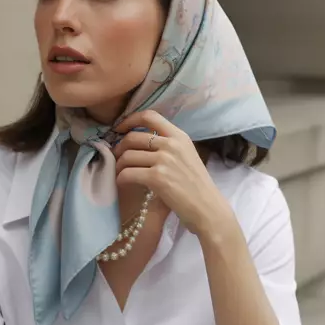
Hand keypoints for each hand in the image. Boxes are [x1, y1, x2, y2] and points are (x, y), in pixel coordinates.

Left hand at [113, 109, 230, 237]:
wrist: (207, 208)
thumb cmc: (197, 186)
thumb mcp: (187, 156)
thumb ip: (169, 146)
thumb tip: (142, 143)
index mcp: (179, 136)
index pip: (150, 116)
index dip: (129, 120)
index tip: (120, 129)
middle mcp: (171, 144)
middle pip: (133, 137)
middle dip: (119, 147)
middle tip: (117, 158)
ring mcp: (164, 160)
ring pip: (127, 156)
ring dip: (119, 165)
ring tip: (119, 173)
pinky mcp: (157, 178)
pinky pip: (128, 174)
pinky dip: (120, 179)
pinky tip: (121, 183)